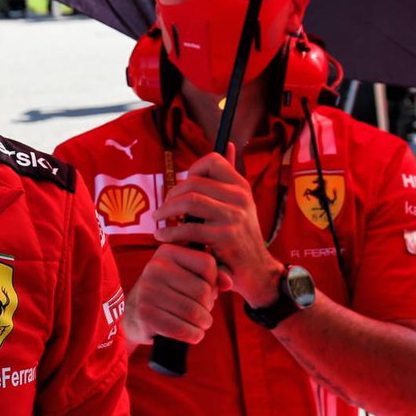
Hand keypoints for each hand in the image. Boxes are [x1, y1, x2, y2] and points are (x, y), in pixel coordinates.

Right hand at [122, 244, 227, 346]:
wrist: (133, 315)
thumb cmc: (168, 294)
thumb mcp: (187, 277)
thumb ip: (212, 277)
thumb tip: (228, 283)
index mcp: (167, 251)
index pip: (207, 264)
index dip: (213, 282)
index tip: (205, 290)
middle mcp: (155, 267)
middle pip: (203, 291)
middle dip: (208, 306)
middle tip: (201, 311)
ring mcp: (148, 290)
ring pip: (195, 312)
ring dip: (203, 323)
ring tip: (200, 324)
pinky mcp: (145, 314)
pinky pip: (183, 329)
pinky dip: (194, 335)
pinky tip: (193, 334)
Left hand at [153, 148, 283, 303]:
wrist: (257, 272)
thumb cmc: (241, 238)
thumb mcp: (240, 203)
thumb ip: (228, 177)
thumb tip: (226, 144)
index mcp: (241, 186)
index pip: (213, 160)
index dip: (191, 170)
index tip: (182, 187)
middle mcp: (240, 197)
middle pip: (194, 182)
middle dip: (171, 195)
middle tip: (163, 208)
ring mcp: (233, 217)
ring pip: (190, 201)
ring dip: (168, 210)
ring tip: (159, 219)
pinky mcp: (224, 238)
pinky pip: (189, 228)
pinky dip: (170, 232)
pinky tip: (164, 237)